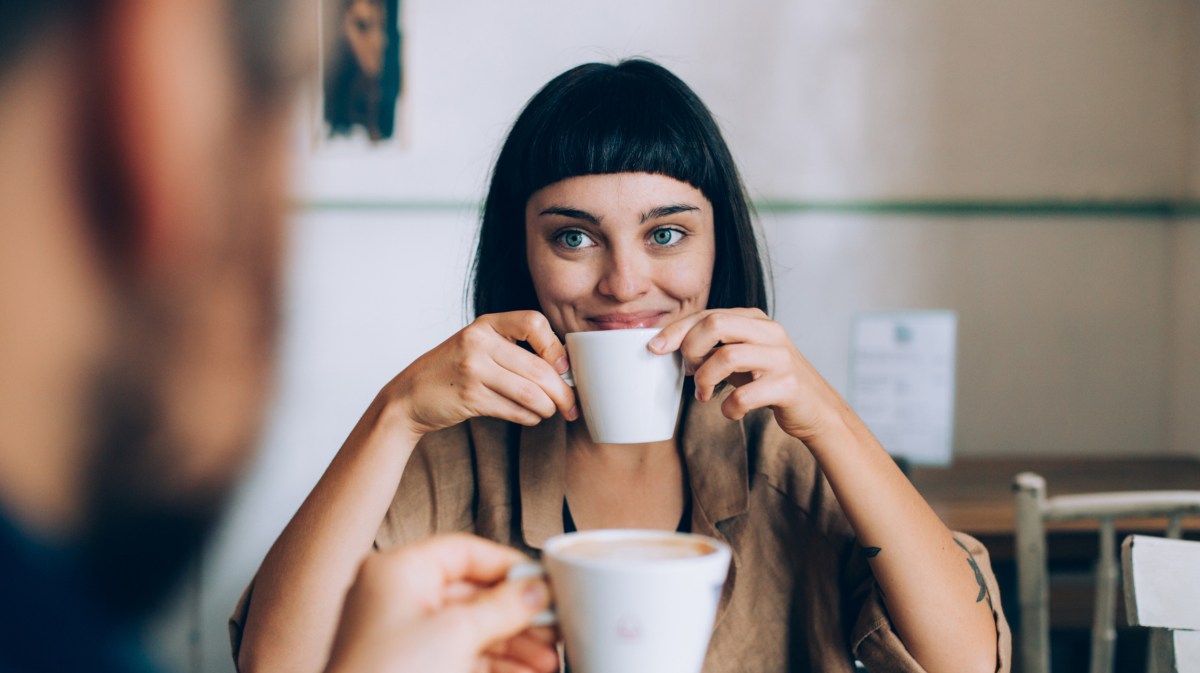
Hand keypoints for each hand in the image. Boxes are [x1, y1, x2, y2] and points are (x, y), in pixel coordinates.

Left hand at [324, 534, 558, 672]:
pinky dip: (496, 664)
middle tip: (554, 625)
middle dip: (518, 615)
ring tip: (549, 660)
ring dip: (515, 645)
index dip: (508, 566)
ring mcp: (403, 637)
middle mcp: (397, 599)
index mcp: (397, 572)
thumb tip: (535, 590)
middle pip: (472, 594)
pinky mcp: (412, 667)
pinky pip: (463, 656)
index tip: (544, 582)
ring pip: (471, 630)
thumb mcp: (456, 634)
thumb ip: (503, 607)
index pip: (464, 552)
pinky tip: (528, 672)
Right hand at [385, 311, 576, 438]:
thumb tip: (563, 369)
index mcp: (486, 324)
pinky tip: (531, 417)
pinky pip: (514, 410)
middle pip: (538, 367)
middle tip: (571, 404)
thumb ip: (513, 349)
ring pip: (530, 392)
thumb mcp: (478, 345)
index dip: (556, 346)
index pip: (533, 322)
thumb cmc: (452, 370)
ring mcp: (473, 370)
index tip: (563, 367)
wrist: (410, 395)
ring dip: (548, 407)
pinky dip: (530, 417)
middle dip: (562, 391)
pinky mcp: (470, 397)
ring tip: (551, 412)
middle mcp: (479, 342)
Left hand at [649, 308, 844, 441]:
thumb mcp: (742, 355)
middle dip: (691, 349)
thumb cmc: (769, 380)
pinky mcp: (789, 386)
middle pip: (715, 324)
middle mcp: (770, 332)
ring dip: (705, 380)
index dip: (676, 330)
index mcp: (755, 320)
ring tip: (703, 395)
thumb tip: (667, 344)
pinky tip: (731, 411)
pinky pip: (744, 395)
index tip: (654, 348)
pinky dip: (729, 408)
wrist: (815, 409)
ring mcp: (781, 358)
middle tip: (688, 372)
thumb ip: (713, 345)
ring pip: (727, 356)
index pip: (708, 314)